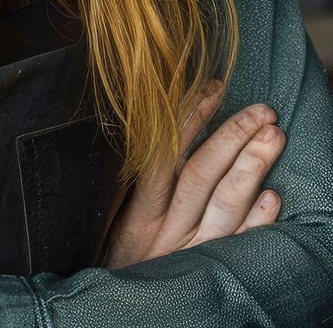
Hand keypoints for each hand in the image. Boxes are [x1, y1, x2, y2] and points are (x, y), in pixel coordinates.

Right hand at [104, 82, 285, 268]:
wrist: (127, 315)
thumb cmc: (123, 259)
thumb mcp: (119, 219)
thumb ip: (142, 182)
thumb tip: (159, 126)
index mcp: (139, 211)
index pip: (164, 153)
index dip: (189, 117)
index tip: (214, 88)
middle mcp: (165, 230)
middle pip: (202, 174)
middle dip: (233, 137)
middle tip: (262, 112)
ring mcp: (191, 252)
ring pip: (225, 204)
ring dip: (252, 166)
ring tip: (274, 136)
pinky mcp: (212, 272)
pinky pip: (240, 246)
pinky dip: (257, 221)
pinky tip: (273, 197)